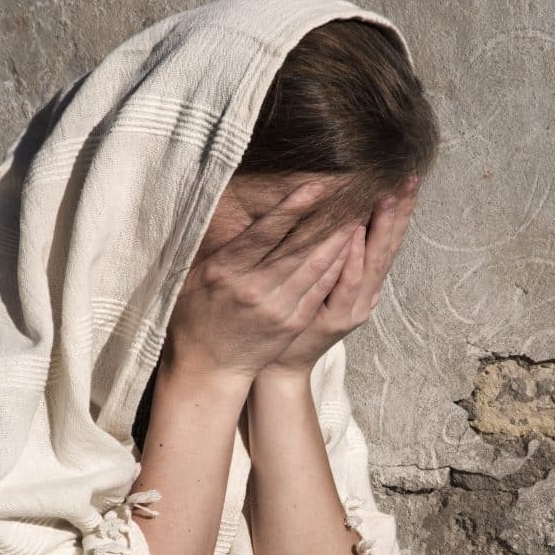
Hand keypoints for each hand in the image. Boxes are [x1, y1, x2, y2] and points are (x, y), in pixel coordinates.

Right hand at [163, 181, 357, 382]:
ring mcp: (278, 308)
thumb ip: (221, 248)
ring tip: (358, 216)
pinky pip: (321, 288)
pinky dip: (338, 266)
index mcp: (227, 271)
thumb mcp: (195, 277)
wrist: (210, 367)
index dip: (293, 208)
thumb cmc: (196, 317)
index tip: (316, 187)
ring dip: (340, 241)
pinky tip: (352, 249)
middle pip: (299, 248)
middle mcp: (255, 289)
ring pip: (316, 267)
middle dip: (328, 220)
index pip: (265, 232)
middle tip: (352, 196)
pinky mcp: (294, 321)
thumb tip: (236, 212)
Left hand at [265, 176, 418, 375]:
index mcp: (365, 283)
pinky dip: (355, 258)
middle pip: (388, 246)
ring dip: (381, 228)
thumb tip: (344, 216)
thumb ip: (335, 256)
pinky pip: (348, 283)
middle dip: (400, 211)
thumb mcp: (322, 283)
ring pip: (374, 262)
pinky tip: (357, 233)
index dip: (400, 210)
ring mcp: (355, 307)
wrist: (284, 364)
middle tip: (408, 179)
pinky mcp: (337, 319)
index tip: (407, 178)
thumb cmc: (298, 319)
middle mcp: (367, 293)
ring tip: (389, 196)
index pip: (388, 239)